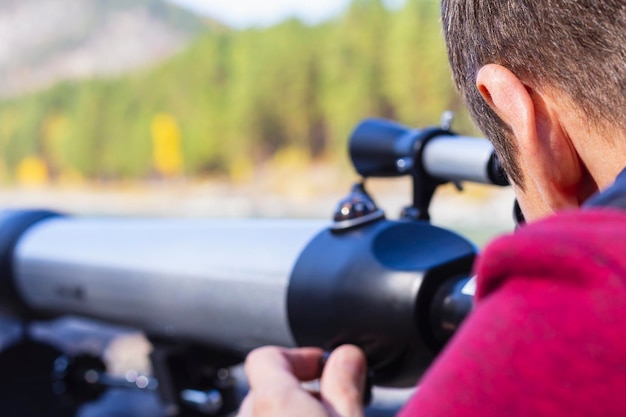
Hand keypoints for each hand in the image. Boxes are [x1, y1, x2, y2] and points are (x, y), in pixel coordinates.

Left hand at [237, 345, 366, 416]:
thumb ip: (345, 385)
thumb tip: (347, 355)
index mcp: (273, 401)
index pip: (266, 356)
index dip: (300, 356)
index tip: (325, 366)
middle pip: (266, 389)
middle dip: (300, 391)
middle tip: (334, 405)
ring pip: (263, 415)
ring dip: (289, 415)